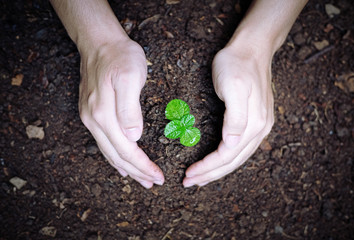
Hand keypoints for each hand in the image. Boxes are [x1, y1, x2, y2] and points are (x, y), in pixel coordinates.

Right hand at [78, 38, 163, 187]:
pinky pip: (103, 143)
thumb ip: (130, 109)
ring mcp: (90, 118)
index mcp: (104, 115)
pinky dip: (114, 157)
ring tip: (141, 179)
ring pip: (109, 152)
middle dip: (137, 172)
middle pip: (117, 156)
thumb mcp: (130, 77)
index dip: (143, 166)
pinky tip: (120, 164)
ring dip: (126, 168)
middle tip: (154, 183)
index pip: (126, 150)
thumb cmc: (120, 57)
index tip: (159, 176)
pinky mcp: (91, 113)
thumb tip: (133, 137)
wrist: (100, 42)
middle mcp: (94, 120)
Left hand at [183, 45, 273, 186]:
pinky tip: (218, 162)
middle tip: (189, 182)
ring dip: (218, 170)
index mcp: (253, 123)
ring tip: (201, 178)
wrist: (252, 49)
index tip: (187, 174)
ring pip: (237, 158)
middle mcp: (259, 129)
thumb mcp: (233, 85)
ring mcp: (260, 126)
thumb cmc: (236, 64)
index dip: (207, 167)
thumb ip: (235, 116)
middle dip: (210, 174)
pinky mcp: (257, 121)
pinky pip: (241, 148)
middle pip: (233, 161)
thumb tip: (232, 144)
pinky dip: (227, 159)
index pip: (226, 155)